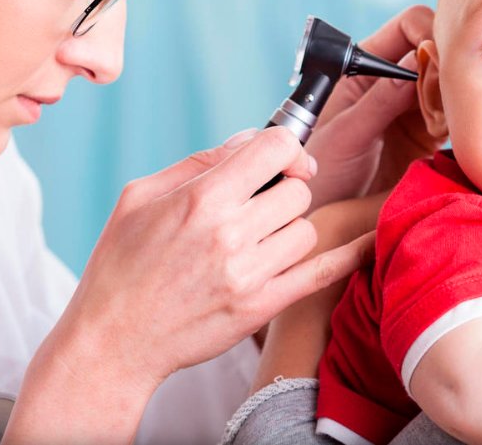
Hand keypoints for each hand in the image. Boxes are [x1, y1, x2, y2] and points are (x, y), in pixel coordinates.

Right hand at [7, 128, 370, 443]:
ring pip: (308, 229)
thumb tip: (247, 141)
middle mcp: (230, 234)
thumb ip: (198, 163)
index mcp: (201, 199)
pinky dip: (349, 254)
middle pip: (298, 190)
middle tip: (262, 204)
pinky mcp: (262, 307)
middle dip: (285, 190)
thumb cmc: (120, 266)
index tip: (280, 158)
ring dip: (291, 228)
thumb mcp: (140, 196)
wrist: (113, 340)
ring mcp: (250, 274)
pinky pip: (323, 272)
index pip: (275, 147)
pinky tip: (368, 240)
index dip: (284, 146)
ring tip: (262, 239)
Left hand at [304, 5, 443, 210]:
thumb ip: (380, 100)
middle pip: (437, 51)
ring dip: (453, 98)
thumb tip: (417, 59)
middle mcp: (391, 79)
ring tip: (436, 125)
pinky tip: (442, 138)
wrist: (321, 213)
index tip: (438, 61)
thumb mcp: (345, 134)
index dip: (428, 34)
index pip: (408, 26)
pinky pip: (454, 116)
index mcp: (363, 64)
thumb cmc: (318, 171)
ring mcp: (411, 105)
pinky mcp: (427, 134)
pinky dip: (458, 123)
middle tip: (443, 99)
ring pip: (451, 83)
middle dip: (447, 68)